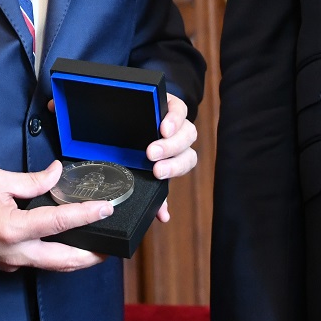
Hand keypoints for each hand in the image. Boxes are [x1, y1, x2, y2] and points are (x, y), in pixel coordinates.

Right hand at [0, 162, 110, 272]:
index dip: (87, 215)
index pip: (60, 222)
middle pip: (64, 261)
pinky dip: (52, 256)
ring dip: (74, 260)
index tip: (106, 209)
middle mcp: (16, 252)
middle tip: (110, 248)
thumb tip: (56, 174)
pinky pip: (35, 263)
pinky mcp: (5, 266)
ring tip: (92, 249)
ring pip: (51, 266)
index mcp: (14, 228)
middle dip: (91, 256)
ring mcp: (11, 263)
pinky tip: (58, 244)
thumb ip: (31, 180)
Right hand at [148, 92, 197, 222]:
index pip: (184, 164)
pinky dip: (175, 118)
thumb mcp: (141, 165)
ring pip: (187, 131)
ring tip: (159, 137)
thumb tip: (163, 216)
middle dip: (171, 155)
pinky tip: (164, 124)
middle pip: (188, 149)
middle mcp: (181, 140)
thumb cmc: (137, 144)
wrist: (132, 110)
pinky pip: (180, 110)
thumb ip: (155, 189)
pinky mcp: (172, 103)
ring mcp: (178, 121)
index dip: (174, 169)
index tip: (157, 174)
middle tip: (152, 157)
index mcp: (176, 156)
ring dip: (173, 138)